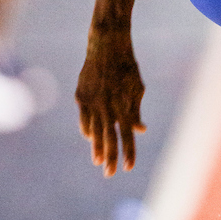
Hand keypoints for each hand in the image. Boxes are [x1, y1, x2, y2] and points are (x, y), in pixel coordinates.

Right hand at [76, 29, 145, 175]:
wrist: (106, 45)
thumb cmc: (127, 67)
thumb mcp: (137, 88)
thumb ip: (136, 111)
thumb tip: (139, 131)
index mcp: (124, 104)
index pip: (127, 135)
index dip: (128, 152)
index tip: (128, 168)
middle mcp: (107, 106)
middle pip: (109, 138)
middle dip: (110, 157)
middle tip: (110, 174)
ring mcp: (91, 101)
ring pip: (93, 131)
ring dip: (96, 147)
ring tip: (98, 161)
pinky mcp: (80, 96)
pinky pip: (84, 119)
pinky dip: (87, 130)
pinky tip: (90, 138)